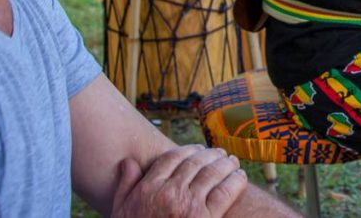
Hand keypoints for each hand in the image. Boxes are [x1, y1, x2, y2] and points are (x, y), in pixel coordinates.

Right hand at [111, 145, 245, 217]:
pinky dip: (235, 180)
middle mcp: (169, 192)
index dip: (188, 150)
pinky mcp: (206, 217)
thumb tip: (129, 162)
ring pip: (212, 173)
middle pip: (195, 162)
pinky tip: (239, 176)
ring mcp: (188, 204)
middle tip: (220, 153)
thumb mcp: (121, 211)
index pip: (172, 158)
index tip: (198, 149)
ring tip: (232, 161)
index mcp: (149, 188)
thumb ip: (126, 186)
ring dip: (226, 164)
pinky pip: (226, 191)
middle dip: (210, 155)